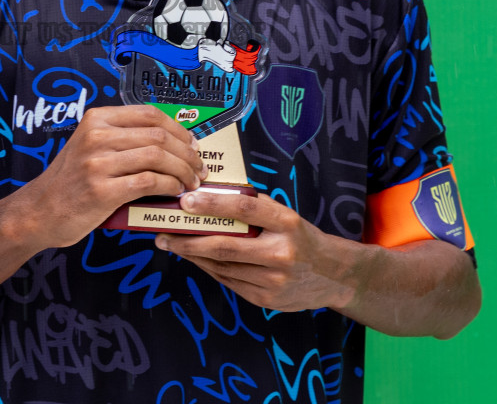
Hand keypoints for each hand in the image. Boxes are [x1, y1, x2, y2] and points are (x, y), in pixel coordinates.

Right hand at [8, 105, 206, 250]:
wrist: (39, 212)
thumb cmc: (71, 182)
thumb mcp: (90, 147)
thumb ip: (122, 138)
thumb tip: (171, 141)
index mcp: (97, 119)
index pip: (150, 114)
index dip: (179, 129)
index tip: (192, 144)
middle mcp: (97, 136)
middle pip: (159, 135)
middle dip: (187, 152)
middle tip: (198, 167)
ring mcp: (98, 163)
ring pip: (158, 157)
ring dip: (183, 171)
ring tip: (191, 182)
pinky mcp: (102, 190)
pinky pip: (149, 182)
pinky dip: (170, 186)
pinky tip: (175, 192)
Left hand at [156, 190, 377, 312]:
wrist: (333, 275)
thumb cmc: (301, 237)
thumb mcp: (285, 215)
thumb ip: (254, 209)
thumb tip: (209, 196)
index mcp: (286, 223)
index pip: (244, 208)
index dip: (212, 204)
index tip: (185, 201)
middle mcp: (280, 252)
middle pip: (225, 246)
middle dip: (188, 241)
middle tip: (164, 234)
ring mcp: (273, 280)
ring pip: (222, 267)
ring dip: (193, 256)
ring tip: (172, 245)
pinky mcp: (267, 299)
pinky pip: (229, 282)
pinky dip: (209, 269)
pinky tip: (196, 260)